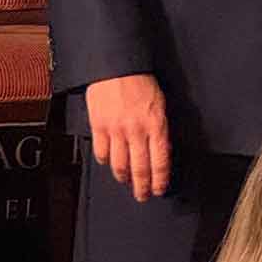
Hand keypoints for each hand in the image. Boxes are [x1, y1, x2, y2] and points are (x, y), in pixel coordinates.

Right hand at [85, 74, 169, 200]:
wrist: (117, 66)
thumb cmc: (141, 81)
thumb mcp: (160, 103)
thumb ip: (160, 128)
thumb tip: (162, 149)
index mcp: (156, 124)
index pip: (160, 161)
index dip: (160, 179)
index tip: (160, 189)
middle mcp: (137, 130)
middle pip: (140, 168)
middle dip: (142, 186)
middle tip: (142, 195)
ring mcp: (116, 130)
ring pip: (119, 165)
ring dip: (124, 177)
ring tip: (127, 182)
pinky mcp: (99, 127)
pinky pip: (102, 153)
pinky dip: (105, 161)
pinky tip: (109, 162)